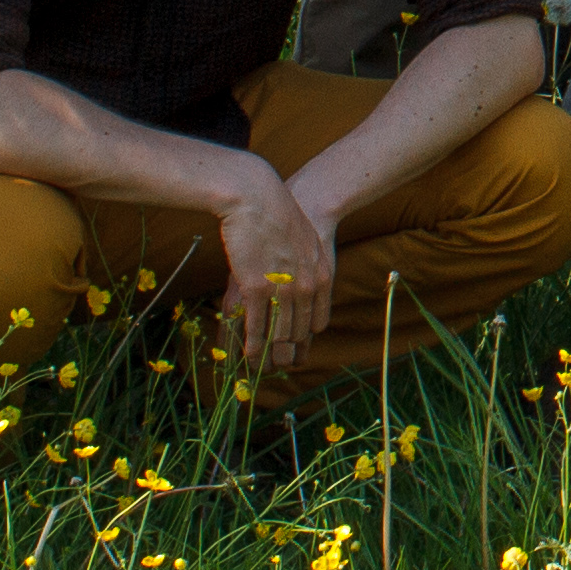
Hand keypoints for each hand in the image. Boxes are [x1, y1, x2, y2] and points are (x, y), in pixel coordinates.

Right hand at [211, 168, 338, 376]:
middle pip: (297, 334)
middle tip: (277, 371)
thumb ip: (305, 273)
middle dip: (287, 356)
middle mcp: (306, 287)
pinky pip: (257, 326)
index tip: (296, 354)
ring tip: (261, 371)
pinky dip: (252, 346)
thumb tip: (298, 294)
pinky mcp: (257, 288)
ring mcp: (283, 290)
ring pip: (278, 335)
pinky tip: (248, 357)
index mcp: (322, 278)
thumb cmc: (281, 219)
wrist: (261, 199)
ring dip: (269, 357)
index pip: (317, 323)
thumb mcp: (306, 247)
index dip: (305, 341)